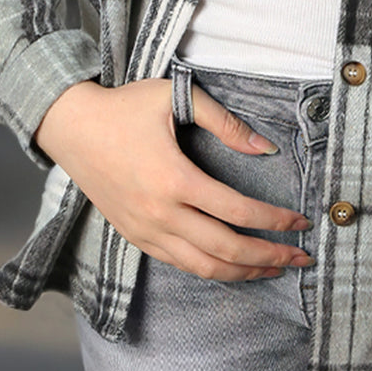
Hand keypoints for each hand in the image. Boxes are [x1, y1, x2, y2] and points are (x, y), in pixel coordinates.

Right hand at [33, 78, 314, 280]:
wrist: (69, 126)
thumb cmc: (124, 107)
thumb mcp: (174, 98)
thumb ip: (225, 122)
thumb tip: (266, 148)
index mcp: (173, 179)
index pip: (237, 211)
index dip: (275, 220)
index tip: (301, 222)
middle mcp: (159, 213)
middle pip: (225, 250)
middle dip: (269, 258)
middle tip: (301, 259)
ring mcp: (144, 230)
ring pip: (202, 267)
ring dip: (243, 273)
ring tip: (273, 270)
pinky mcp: (134, 236)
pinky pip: (178, 263)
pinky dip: (210, 270)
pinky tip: (232, 265)